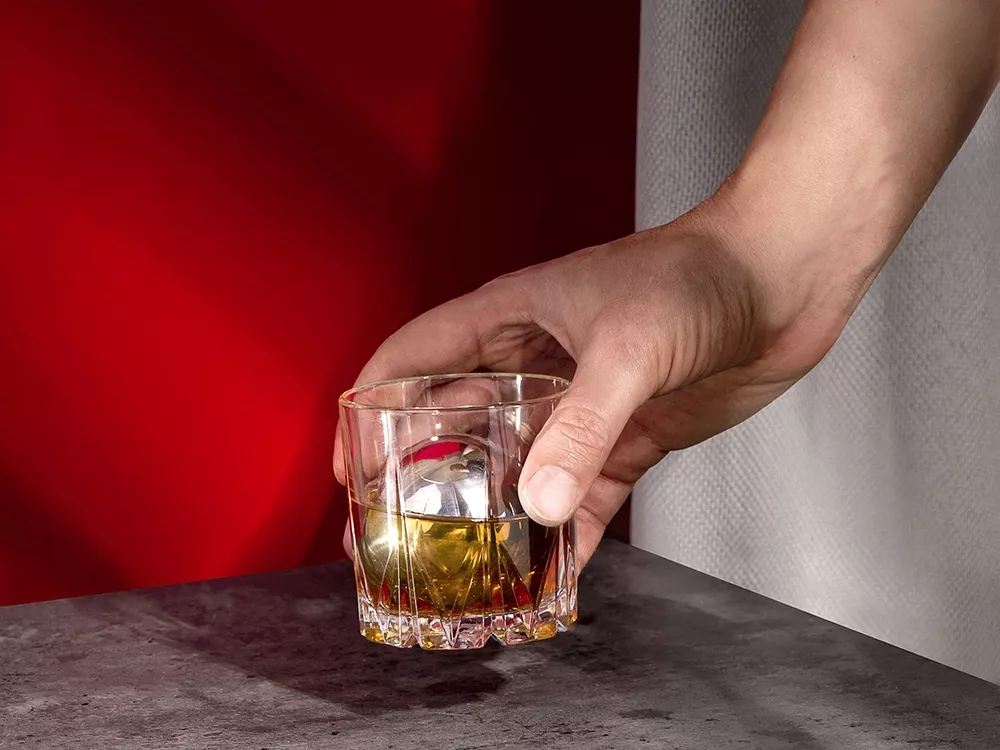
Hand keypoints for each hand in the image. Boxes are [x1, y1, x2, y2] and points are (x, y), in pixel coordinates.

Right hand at [334, 196, 852, 567]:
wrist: (784, 278)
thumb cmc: (701, 276)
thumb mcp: (628, 348)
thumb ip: (580, 427)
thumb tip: (533, 505)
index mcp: (509, 320)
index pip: (412, 358)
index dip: (369, 406)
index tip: (348, 466)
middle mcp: (534, 366)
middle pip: (452, 425)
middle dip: (416, 478)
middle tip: (386, 537)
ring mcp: (578, 405)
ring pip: (513, 467)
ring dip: (485, 514)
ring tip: (452, 567)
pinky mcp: (625, 438)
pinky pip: (579, 495)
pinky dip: (561, 534)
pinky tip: (545, 574)